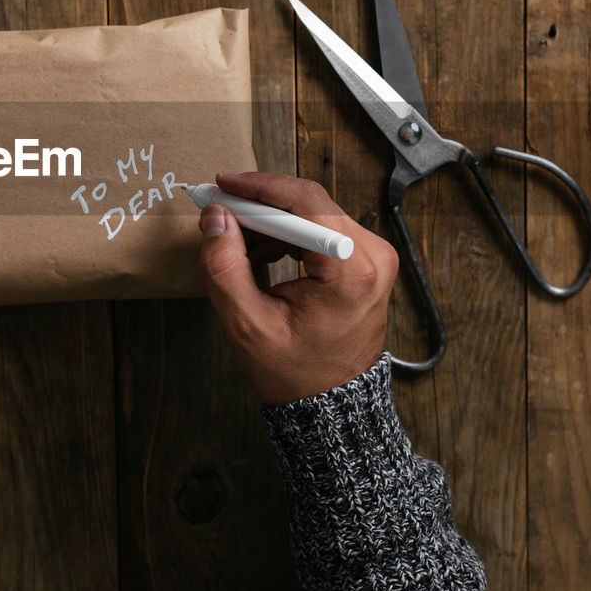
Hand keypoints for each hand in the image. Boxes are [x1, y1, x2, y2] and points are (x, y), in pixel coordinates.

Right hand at [196, 171, 397, 403]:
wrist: (330, 405)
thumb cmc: (295, 373)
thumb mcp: (247, 324)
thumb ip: (225, 267)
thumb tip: (216, 218)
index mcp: (351, 270)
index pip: (304, 202)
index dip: (258, 188)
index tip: (222, 185)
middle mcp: (373, 256)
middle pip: (310, 203)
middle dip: (259, 205)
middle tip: (219, 212)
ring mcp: (374, 258)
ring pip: (313, 213)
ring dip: (271, 221)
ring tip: (237, 243)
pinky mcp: (366, 262)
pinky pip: (321, 229)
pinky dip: (287, 234)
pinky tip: (260, 253)